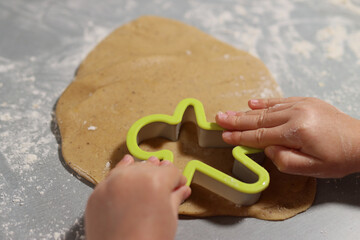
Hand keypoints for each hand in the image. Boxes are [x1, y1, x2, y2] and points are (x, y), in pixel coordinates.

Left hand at [85, 155, 190, 239]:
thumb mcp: (169, 219)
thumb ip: (175, 198)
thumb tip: (181, 190)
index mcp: (156, 181)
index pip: (171, 171)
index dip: (178, 180)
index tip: (178, 186)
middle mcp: (133, 176)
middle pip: (151, 167)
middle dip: (159, 176)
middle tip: (163, 186)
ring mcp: (112, 183)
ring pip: (130, 168)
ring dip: (139, 173)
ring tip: (145, 181)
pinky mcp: (97, 193)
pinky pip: (111, 179)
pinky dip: (119, 179)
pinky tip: (125, 180)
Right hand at [215, 97, 359, 177]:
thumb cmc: (338, 158)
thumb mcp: (310, 169)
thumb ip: (283, 159)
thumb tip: (267, 148)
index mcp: (296, 132)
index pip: (260, 136)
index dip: (240, 137)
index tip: (225, 135)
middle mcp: (296, 114)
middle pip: (258, 119)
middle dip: (236, 120)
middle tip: (218, 118)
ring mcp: (301, 105)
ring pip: (266, 109)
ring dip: (245, 112)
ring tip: (229, 112)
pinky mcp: (306, 101)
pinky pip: (280, 100)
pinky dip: (264, 102)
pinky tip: (251, 102)